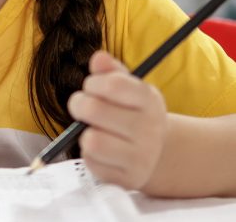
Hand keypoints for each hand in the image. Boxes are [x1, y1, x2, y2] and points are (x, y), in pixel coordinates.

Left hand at [67, 51, 167, 189]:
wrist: (158, 153)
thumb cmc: (133, 112)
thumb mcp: (129, 87)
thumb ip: (110, 71)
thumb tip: (98, 57)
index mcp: (149, 100)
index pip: (112, 84)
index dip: (93, 83)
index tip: (91, 86)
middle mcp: (149, 130)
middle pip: (94, 110)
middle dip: (79, 104)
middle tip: (83, 106)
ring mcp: (140, 158)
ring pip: (92, 141)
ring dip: (84, 132)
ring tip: (92, 128)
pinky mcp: (127, 180)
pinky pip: (92, 162)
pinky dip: (89, 154)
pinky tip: (100, 149)